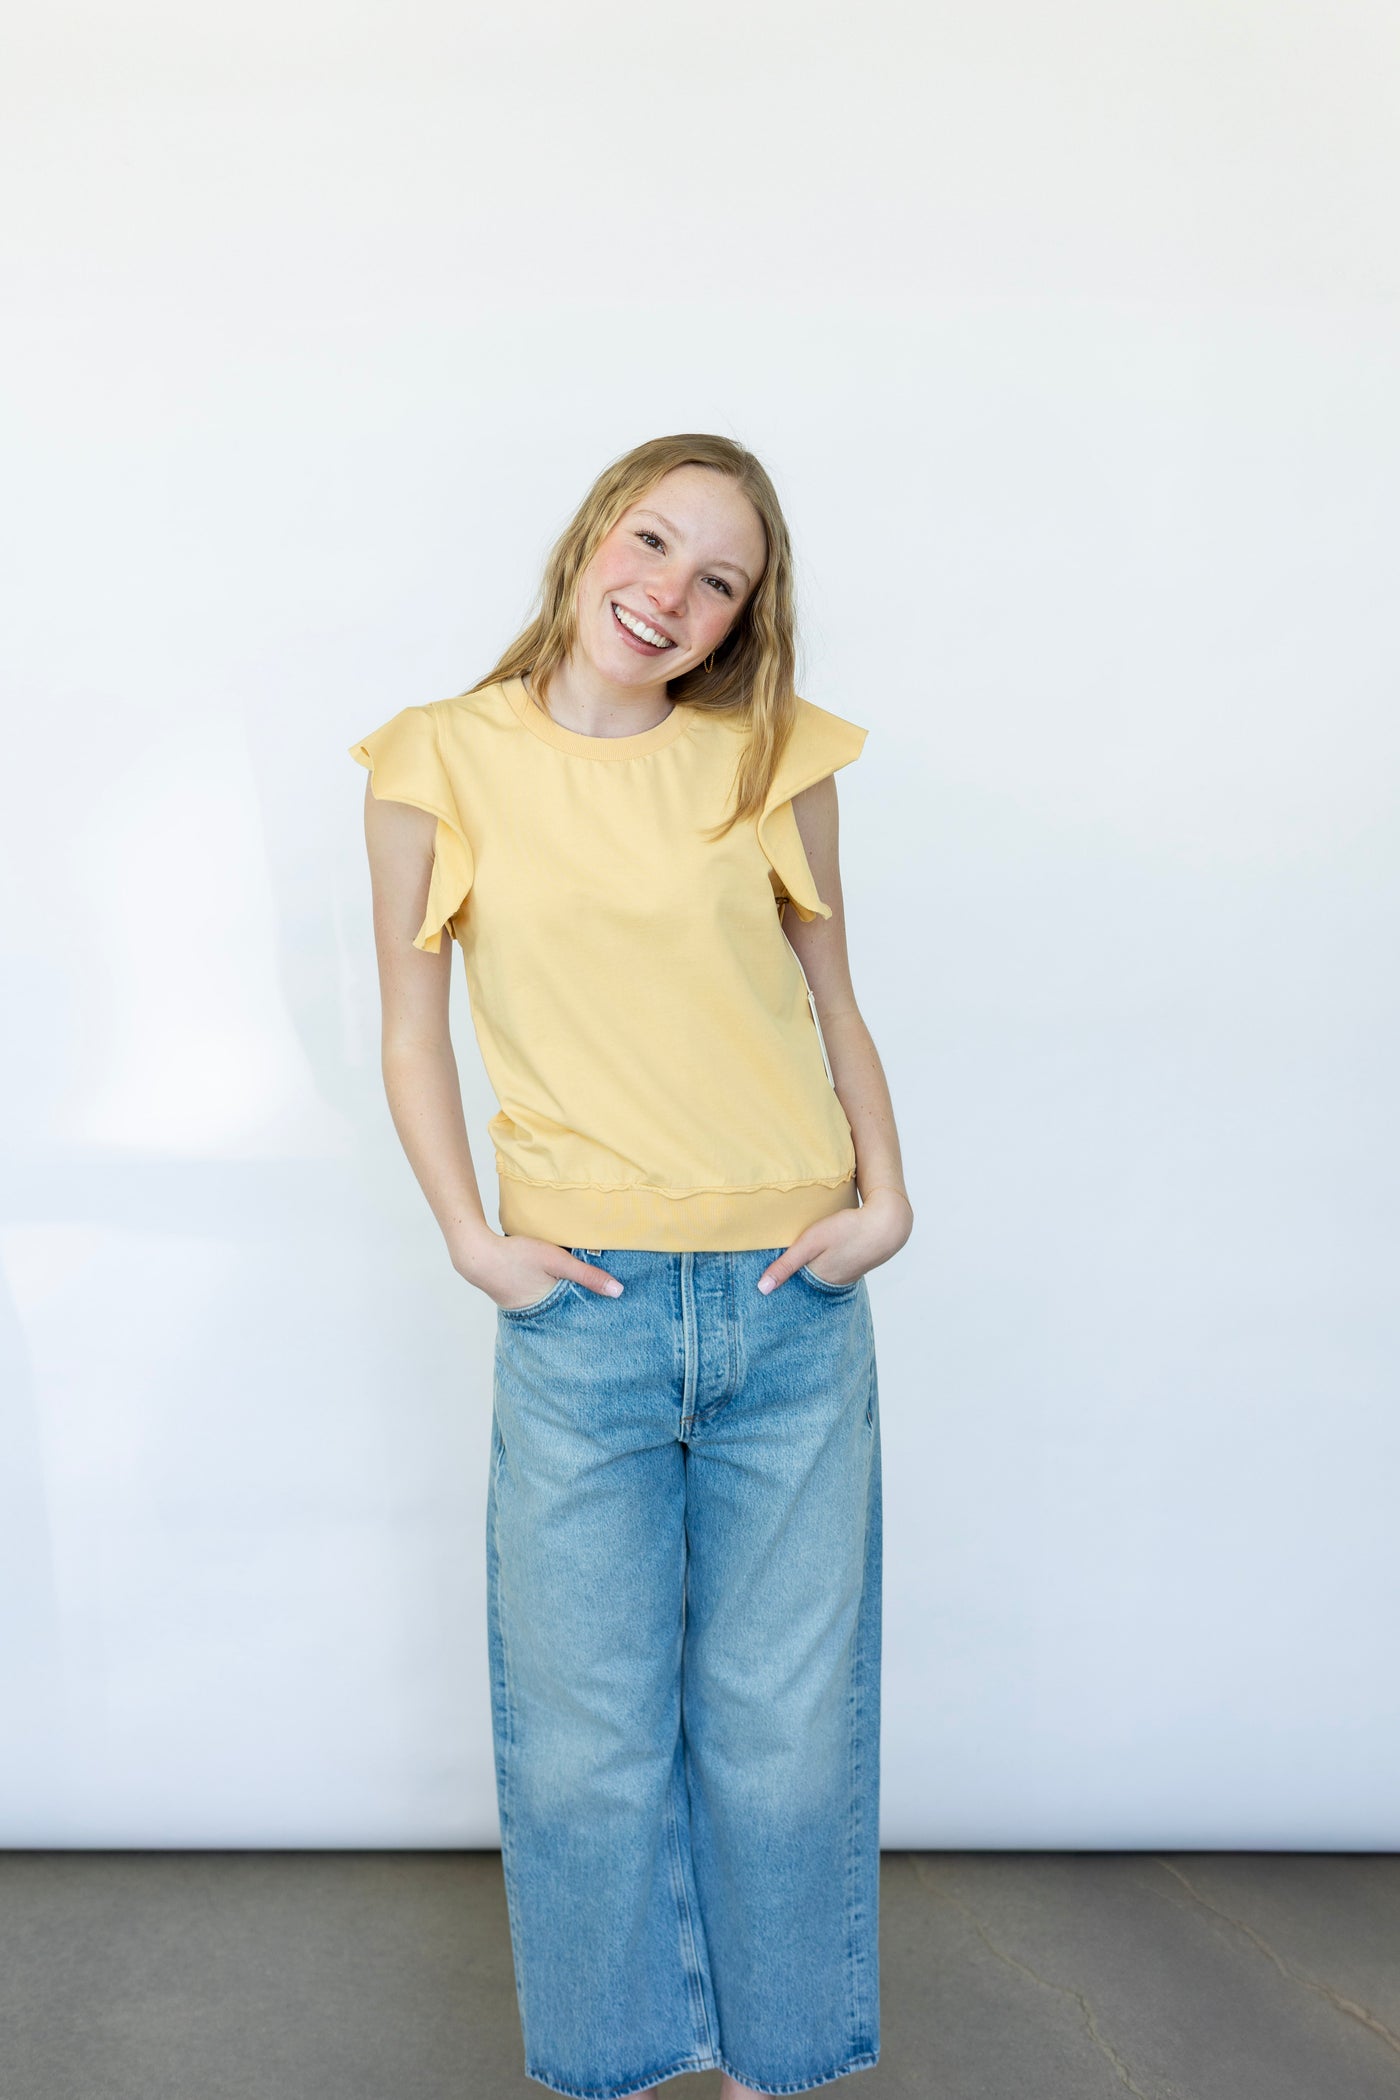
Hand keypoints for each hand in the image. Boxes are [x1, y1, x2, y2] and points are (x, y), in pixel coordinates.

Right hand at [450, 1228, 624, 1310]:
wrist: (477, 1254)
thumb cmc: (517, 1256)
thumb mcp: (557, 1260)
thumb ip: (587, 1275)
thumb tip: (619, 1291)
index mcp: (550, 1310)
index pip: (578, 1316)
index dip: (592, 1312)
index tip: (610, 1315)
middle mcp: (536, 1315)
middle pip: (565, 1312)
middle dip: (578, 1309)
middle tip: (600, 1309)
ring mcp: (522, 1309)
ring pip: (551, 1305)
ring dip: (561, 1299)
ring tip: (577, 1296)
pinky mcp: (513, 1299)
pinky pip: (537, 1299)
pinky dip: (546, 1293)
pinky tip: (550, 1285)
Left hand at [756, 1187, 912, 1293]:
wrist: (886, 1224)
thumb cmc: (847, 1230)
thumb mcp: (810, 1243)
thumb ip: (786, 1264)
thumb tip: (762, 1289)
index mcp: (818, 1281)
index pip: (791, 1290)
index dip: (777, 1288)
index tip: (758, 1290)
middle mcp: (831, 1284)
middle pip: (803, 1285)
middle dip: (789, 1283)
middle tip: (768, 1278)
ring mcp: (844, 1276)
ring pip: (817, 1277)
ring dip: (806, 1272)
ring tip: (790, 1266)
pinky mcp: (852, 1266)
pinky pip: (830, 1270)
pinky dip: (821, 1266)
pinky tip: (817, 1256)